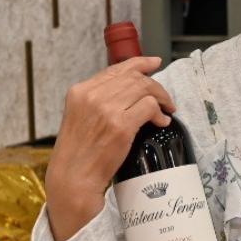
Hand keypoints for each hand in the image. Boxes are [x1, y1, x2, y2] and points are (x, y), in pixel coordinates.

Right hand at [45, 56, 175, 240]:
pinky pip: (149, 108)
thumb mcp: (80, 117)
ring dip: (161, 98)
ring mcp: (107, 109)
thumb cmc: (78, 152)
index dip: (139, 64)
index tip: (153, 63)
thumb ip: (98, 101)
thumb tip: (127, 91)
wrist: (73, 177)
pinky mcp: (121, 126)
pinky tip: (161, 122)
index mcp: (80, 91)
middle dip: (155, 85)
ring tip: (167, 109)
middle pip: (133, 77)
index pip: (115, 69)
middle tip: (165, 98)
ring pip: (144, 89)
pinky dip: (160, 113)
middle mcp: (92, 96)